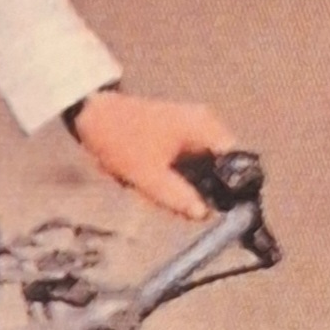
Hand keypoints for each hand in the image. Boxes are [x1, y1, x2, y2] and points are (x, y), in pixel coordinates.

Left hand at [68, 89, 237, 220]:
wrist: (91, 114)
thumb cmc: (120, 139)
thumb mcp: (148, 176)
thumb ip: (178, 197)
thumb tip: (204, 215)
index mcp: (204, 128)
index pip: (238, 163)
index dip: (232, 189)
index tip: (217, 208)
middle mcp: (204, 125)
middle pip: (219, 169)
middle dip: (200, 190)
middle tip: (174, 201)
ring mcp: (191, 128)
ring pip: (201, 170)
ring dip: (183, 185)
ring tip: (153, 186)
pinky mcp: (177, 134)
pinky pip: (187, 164)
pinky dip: (173, 176)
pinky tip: (151, 179)